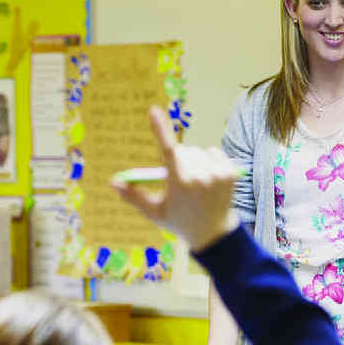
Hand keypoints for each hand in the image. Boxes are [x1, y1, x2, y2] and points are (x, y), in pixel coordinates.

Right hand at [112, 106, 238, 250]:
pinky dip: (209, 161)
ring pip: (197, 151)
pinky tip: (209, 179)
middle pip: (182, 151)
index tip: (153, 111)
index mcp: (180, 184)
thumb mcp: (154, 212)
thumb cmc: (179, 222)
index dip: (160, 129)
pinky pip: (214, 152)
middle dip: (177, 160)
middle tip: (180, 181)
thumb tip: (113, 183)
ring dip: (193, 161)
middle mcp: (200, 177)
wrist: (214, 234)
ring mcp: (217, 174)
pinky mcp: (230, 172)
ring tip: (195, 183)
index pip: (167, 150)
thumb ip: (134, 197)